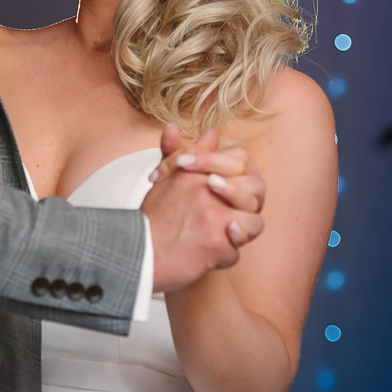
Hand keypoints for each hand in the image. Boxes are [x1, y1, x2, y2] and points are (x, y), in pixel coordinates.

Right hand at [140, 127, 266, 291]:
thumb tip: (212, 133)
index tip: (224, 191)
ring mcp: (214, 217)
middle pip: (255, 190)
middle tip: (229, 217)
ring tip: (221, 237)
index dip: (240, 177)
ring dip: (240, 234)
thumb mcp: (167, 178)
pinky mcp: (216, 244)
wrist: (137, 252)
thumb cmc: (153, 219)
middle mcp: (206, 189)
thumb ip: (188, 153)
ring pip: (253, 224)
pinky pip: (236, 252)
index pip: (239, 160)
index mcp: (195, 171)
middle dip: (247, 206)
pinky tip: (209, 254)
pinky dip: (224, 257)